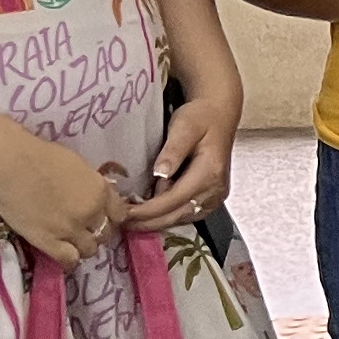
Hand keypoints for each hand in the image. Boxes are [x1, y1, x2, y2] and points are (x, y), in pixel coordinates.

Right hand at [0, 132, 124, 265]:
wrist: (8, 163)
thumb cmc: (39, 155)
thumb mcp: (78, 166)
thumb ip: (91, 185)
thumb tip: (96, 196)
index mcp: (101, 190)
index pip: (119, 215)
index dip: (110, 219)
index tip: (99, 219)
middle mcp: (91, 212)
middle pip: (106, 233)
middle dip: (96, 233)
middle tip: (82, 231)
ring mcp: (71, 229)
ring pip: (90, 250)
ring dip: (83, 247)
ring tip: (70, 242)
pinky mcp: (48, 241)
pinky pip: (70, 260)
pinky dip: (69, 260)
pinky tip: (61, 254)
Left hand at [120, 91, 237, 232]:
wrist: (219, 116)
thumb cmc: (200, 118)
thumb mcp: (184, 126)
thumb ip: (173, 150)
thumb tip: (160, 173)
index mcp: (210, 173)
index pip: (174, 199)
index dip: (148, 210)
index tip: (123, 212)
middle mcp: (215, 189)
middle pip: (177, 215)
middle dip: (148, 222)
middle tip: (119, 222)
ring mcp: (215, 196)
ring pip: (181, 218)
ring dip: (155, 222)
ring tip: (129, 220)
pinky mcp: (211, 198)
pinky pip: (186, 214)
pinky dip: (166, 216)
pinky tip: (148, 214)